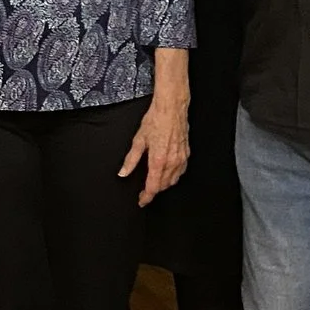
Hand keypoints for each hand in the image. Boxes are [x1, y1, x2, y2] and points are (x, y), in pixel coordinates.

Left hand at [121, 85, 190, 203]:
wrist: (172, 108)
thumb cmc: (155, 120)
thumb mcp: (139, 140)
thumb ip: (131, 159)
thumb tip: (123, 172)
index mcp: (158, 160)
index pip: (153, 186)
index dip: (147, 196)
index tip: (141, 201)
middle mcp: (171, 162)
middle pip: (163, 186)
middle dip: (153, 191)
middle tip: (144, 192)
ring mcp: (181, 159)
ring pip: (173, 180)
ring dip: (163, 185)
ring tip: (153, 184)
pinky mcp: (186, 154)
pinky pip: (180, 172)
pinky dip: (173, 176)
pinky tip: (167, 174)